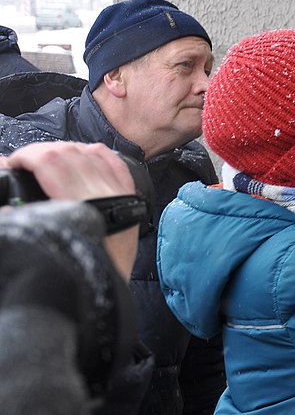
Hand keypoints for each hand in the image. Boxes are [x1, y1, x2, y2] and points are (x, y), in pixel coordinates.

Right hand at [1, 142, 138, 279]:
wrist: (109, 297)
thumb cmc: (78, 277)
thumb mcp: (45, 246)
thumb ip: (25, 220)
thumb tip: (4, 206)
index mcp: (83, 205)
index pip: (52, 161)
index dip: (27, 156)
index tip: (12, 164)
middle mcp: (105, 194)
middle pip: (70, 152)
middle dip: (41, 152)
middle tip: (24, 162)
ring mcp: (121, 194)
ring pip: (91, 153)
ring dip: (65, 150)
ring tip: (46, 160)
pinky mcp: (130, 198)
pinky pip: (115, 162)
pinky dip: (96, 152)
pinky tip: (83, 153)